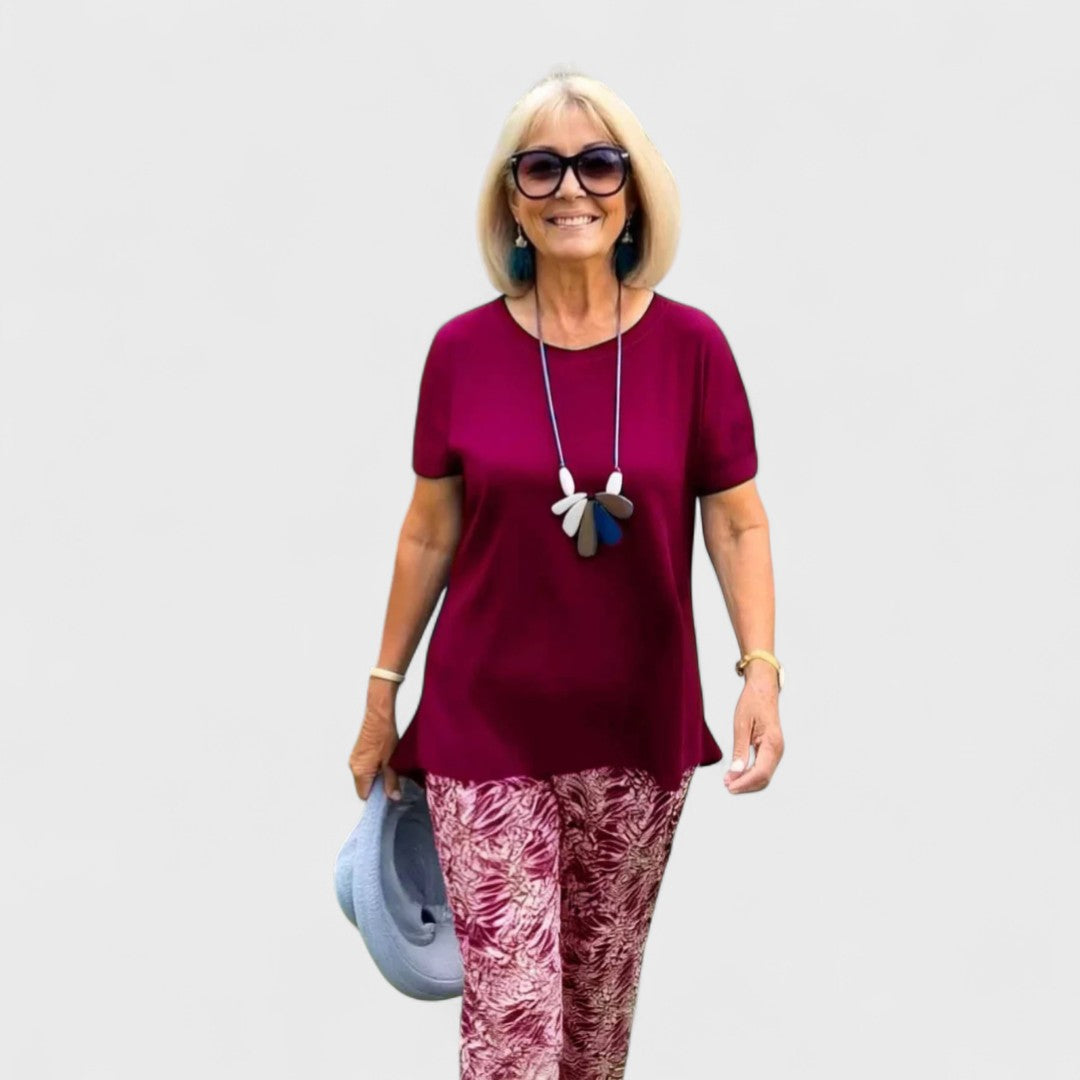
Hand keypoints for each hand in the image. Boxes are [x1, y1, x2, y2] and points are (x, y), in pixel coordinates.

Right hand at [349, 697, 401, 801]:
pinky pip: (365, 767)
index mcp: (360, 772)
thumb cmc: (384, 735)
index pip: (364, 795)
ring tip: (390, 768)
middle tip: (392, 781)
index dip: (377, 798)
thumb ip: (391, 781)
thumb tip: (393, 797)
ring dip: (377, 777)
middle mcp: (354, 766)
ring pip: (365, 777)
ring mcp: (355, 759)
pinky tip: (385, 760)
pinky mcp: (358, 752)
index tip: (389, 795)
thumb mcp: (391, 762)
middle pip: (364, 786)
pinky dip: (374, 768)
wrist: (379, 715)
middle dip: (378, 787)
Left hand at [724, 674, 783, 794]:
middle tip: (726, 785)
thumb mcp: (741, 724)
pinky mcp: (771, 750)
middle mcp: (778, 750)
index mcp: (772, 743)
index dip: (744, 782)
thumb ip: (740, 749)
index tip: (728, 785)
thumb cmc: (752, 702)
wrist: (763, 689)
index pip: (761, 772)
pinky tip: (737, 773)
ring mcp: (776, 751)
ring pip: (764, 776)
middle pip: (763, 778)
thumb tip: (735, 772)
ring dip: (747, 781)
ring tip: (729, 780)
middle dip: (745, 784)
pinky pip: (763, 768)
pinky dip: (750, 774)